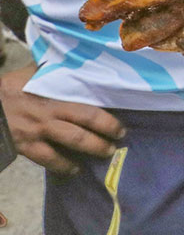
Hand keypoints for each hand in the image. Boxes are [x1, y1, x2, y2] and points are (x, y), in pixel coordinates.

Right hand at [2, 67, 123, 175]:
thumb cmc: (11, 87)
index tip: (120, 125)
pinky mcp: (25, 145)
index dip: (106, 118)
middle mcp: (49, 112)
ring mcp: (37, 130)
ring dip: (92, 150)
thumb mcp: (33, 73)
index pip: (87, 107)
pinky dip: (63, 166)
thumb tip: (80, 64)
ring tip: (106, 153)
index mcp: (54, 94)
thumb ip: (56, 71)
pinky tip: (74, 169)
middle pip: (85, 124)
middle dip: (106, 134)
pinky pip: (48, 159)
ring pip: (71, 142)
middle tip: (119, 138)